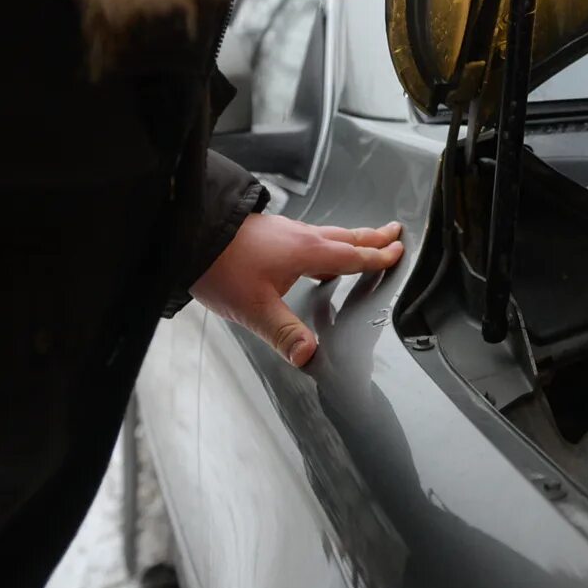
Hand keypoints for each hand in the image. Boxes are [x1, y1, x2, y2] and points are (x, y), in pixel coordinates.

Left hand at [191, 214, 404, 366]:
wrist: (190, 234)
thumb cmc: (222, 268)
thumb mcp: (255, 309)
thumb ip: (285, 334)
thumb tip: (310, 356)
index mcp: (307, 252)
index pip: (352, 256)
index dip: (377, 257)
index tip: (397, 251)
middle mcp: (301, 237)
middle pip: (346, 237)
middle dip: (372, 237)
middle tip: (393, 232)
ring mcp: (285, 231)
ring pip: (328, 233)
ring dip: (350, 237)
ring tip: (362, 240)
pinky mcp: (270, 231)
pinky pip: (310, 234)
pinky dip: (325, 240)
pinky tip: (314, 250)